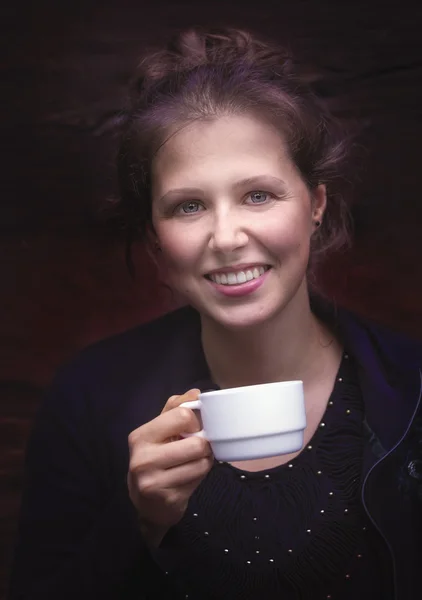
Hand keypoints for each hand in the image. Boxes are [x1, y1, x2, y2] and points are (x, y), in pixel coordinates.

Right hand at [127, 388, 212, 547]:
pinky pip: (200, 479)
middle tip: (197, 447)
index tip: (193, 428)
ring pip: (202, 462)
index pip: (182, 415)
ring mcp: (154, 482)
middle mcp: (143, 459)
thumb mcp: (159, 431)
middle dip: (203, 444)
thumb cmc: (154, 459)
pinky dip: (201, 475)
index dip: (195, 420)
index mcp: (141, 436)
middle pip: (196, 443)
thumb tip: (196, 393)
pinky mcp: (169, 499)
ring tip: (194, 461)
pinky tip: (190, 476)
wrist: (145, 504)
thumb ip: (176, 408)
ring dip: (205, 461)